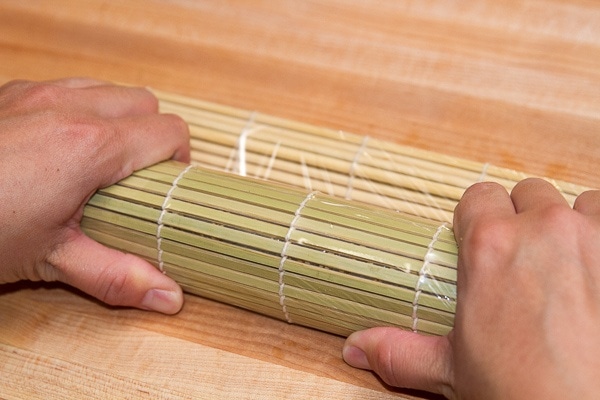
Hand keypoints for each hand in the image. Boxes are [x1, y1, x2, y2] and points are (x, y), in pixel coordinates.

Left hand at [0, 78, 189, 313]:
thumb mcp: (49, 259)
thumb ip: (117, 275)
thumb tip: (171, 297)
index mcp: (90, 146)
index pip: (169, 132)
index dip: (179, 160)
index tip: (167, 188)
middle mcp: (68, 107)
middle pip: (145, 101)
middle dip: (152, 135)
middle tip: (136, 179)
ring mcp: (36, 93)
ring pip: (107, 88)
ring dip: (118, 119)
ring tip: (99, 163)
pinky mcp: (9, 92)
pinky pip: (68, 87)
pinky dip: (80, 110)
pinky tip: (58, 148)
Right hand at [343, 179, 599, 398]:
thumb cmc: (522, 392)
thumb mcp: (453, 371)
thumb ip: (400, 351)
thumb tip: (355, 347)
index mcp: (490, 247)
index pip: (479, 195)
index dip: (479, 216)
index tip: (482, 241)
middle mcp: (543, 228)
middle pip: (527, 193)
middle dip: (523, 220)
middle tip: (525, 260)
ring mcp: (593, 235)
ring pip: (577, 203)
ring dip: (571, 225)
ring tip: (567, 263)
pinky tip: (596, 270)